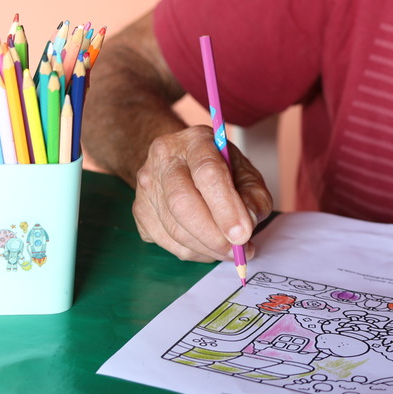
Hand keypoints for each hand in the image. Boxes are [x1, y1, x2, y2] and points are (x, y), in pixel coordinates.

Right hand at [131, 125, 272, 261]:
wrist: (181, 161)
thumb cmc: (220, 167)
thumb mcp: (246, 173)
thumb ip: (253, 197)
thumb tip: (246, 226)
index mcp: (196, 141)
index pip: (208, 173)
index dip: (226, 207)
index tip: (242, 234)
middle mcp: (165, 159)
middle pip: (182, 203)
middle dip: (213, 235)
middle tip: (237, 251)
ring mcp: (147, 185)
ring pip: (174, 229)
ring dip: (206, 248)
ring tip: (230, 251)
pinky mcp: (140, 210)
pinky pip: (166, 242)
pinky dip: (193, 252)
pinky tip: (209, 247)